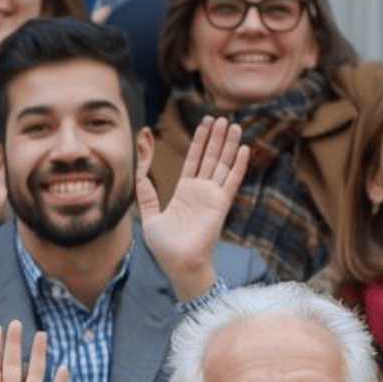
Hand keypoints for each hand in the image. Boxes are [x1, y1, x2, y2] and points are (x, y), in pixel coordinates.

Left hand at [137, 116, 242, 298]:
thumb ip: (146, 192)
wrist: (179, 264)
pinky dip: (238, 165)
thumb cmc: (165, 247)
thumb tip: (139, 171)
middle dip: (215, 137)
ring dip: (228, 144)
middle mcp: (201, 192)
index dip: (198, 141)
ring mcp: (212, 197)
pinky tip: (243, 148)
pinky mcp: (220, 204)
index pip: (193, 160)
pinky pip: (232, 180)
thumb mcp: (150, 214)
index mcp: (185, 193)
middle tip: (221, 117)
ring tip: (233, 125)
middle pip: (210, 157)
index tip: (202, 123)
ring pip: (222, 164)